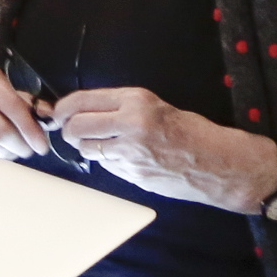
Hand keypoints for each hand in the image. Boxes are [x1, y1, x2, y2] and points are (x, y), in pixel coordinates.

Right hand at [0, 49, 48, 156]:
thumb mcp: (8, 85)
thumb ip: (30, 101)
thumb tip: (49, 115)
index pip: (12, 107)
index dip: (30, 129)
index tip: (42, 145)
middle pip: (1, 133)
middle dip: (22, 146)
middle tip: (31, 148)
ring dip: (11, 152)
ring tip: (15, 144)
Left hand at [43, 85, 276, 213]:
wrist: (218, 163)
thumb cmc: (190, 130)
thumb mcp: (154, 105)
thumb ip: (119, 106)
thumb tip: (81, 111)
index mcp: (136, 101)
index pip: (81, 101)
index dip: (63, 107)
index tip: (58, 112)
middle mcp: (130, 124)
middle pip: (75, 127)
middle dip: (68, 129)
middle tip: (72, 129)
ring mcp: (131, 153)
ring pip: (86, 149)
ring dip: (86, 146)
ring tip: (101, 142)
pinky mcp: (133, 175)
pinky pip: (106, 165)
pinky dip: (106, 160)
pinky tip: (123, 156)